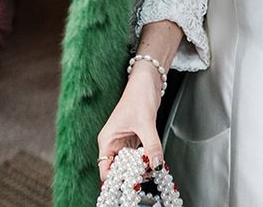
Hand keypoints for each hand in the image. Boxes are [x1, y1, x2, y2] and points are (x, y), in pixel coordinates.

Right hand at [96, 68, 164, 182]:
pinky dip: (145, 158)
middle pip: (119, 168)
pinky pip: (138, 154)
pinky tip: (153, 158)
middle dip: (132, 173)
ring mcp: (124, 141)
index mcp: (107, 140)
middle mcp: (113, 143)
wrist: (147, 81)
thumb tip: (156, 165)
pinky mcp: (134, 138)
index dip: (117, 178)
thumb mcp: (146, 123)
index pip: (106, 170)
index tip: (132, 181)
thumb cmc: (139, 96)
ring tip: (152, 165)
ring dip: (140, 166)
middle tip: (147, 172)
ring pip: (130, 162)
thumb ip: (152, 145)